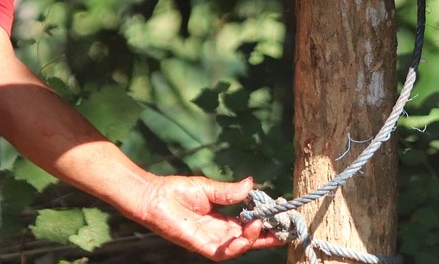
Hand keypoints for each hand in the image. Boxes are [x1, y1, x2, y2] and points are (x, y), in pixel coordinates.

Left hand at [136, 175, 283, 260]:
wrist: (153, 196)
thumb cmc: (176, 190)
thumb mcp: (209, 189)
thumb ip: (230, 191)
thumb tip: (252, 185)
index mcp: (220, 220)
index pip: (246, 226)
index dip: (264, 223)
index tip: (279, 215)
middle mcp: (217, 233)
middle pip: (247, 239)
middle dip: (266, 237)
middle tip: (285, 229)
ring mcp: (209, 241)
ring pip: (238, 248)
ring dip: (254, 240)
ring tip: (266, 226)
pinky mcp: (200, 245)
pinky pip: (222, 253)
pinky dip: (236, 247)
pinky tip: (247, 234)